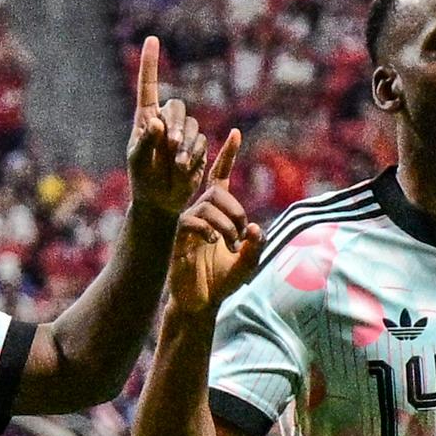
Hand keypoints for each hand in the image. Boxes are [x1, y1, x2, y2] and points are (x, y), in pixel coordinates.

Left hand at [126, 36, 210, 215]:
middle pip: (177, 107)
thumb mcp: (138, 161)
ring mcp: (182, 135)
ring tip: (177, 165)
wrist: (159, 201)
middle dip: (176, 125)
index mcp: (145, 119)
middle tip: (171, 144)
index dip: (150, 63)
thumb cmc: (142, 179)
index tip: (153, 39)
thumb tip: (156, 120)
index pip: (148, 86)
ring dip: (186, 146)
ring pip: (193, 127)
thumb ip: (146, 140)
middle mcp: (165, 122)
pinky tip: (184, 170)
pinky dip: (194, 156)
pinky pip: (202, 143)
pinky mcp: (196, 148)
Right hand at [167, 129, 262, 314]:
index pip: (220, 177)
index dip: (227, 156)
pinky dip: (207, 229)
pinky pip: (192, 222)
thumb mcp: (248, 262)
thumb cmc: (222, 281)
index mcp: (218, 214)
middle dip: (236, 209)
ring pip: (208, 206)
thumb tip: (254, 227)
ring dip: (226, 223)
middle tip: (243, 235)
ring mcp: (189, 225)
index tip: (236, 133)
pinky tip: (214, 243)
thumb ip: (256, 245)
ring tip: (232, 244)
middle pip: (217, 191)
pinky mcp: (179, 239)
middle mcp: (202, 214)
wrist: (201, 302)